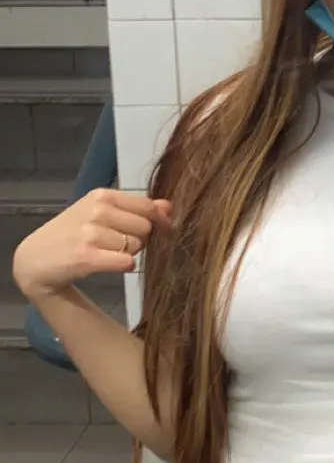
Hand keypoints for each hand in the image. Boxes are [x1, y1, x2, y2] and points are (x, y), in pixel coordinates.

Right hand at [12, 189, 173, 302]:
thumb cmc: (71, 234)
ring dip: (128, 254)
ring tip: (107, 253)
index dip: (161, 220)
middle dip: (140, 239)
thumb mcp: (100, 213)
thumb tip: (169, 206)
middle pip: (145, 227)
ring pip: (136, 246)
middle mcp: (97, 211)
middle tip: (119, 244)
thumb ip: (136, 208)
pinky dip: (124, 266)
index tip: (164, 230)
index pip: (147, 205)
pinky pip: (126, 262)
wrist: (36, 259)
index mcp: (101, 196)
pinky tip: (108, 264)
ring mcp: (90, 233)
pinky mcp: (87, 257)